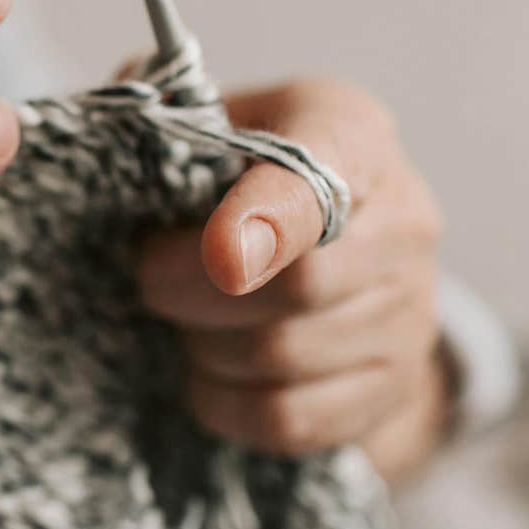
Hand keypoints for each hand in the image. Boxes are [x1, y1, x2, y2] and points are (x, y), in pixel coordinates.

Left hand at [136, 80, 449, 483]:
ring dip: (206, 347)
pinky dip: (226, 404)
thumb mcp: (222, 123)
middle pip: (299, 285)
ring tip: (186, 321)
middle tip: (148, 279)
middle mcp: (401, 219)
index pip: (321, 180)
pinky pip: (290, 418)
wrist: (350, 272)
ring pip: (285, 357)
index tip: (220, 257)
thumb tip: (119, 110)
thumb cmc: (254, 184)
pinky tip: (207, 375)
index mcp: (348, 133)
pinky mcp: (392, 388)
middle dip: (194, 291)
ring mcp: (409, 311)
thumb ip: (167, 110)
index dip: (268, 220)